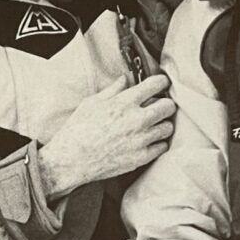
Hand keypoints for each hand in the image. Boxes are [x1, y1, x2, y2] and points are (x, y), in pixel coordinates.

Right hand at [39, 74, 173, 199]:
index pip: (156, 85)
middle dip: (165, 103)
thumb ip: (112, 90)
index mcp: (124, 103)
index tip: (161, 84)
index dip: (161, 82)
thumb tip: (125, 79)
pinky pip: (162, 147)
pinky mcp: (140, 157)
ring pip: (168, 127)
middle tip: (158, 106)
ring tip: (153, 125)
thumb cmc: (78, 129)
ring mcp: (140, 140)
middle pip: (168, 106)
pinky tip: (148, 140)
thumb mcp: (91, 103)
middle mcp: (136, 120)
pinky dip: (157, 142)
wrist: (71, 159)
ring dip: (162, 124)